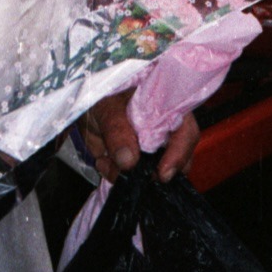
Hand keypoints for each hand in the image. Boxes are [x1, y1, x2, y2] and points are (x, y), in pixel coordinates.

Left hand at [82, 91, 199, 183]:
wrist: (84, 102)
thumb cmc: (101, 94)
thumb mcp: (105, 107)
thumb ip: (117, 131)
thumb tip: (130, 162)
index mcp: (167, 108)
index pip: (186, 132)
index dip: (179, 154)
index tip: (162, 174)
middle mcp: (166, 131)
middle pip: (176, 161)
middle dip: (152, 172)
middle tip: (128, 173)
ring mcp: (152, 149)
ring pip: (153, 174)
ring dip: (128, 174)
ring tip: (105, 161)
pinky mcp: (137, 161)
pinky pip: (134, 177)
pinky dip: (117, 175)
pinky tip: (102, 162)